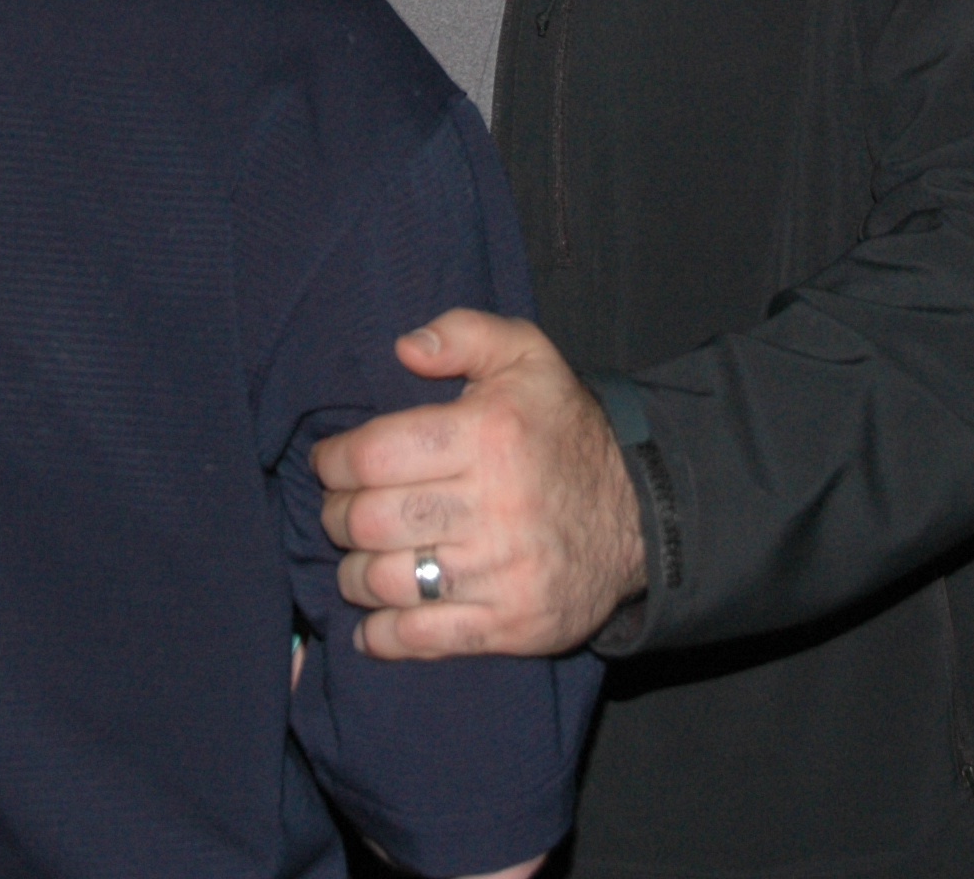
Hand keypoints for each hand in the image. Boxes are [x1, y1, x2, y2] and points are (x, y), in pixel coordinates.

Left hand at [313, 309, 644, 659]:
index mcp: (489, 433)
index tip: (329, 464)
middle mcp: (495, 504)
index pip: (374, 455)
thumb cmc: (564, 431)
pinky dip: (382, 636)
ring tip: (359, 560)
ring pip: (386, 582)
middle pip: (370, 521)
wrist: (643, 514)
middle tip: (340, 511)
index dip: (334, 462)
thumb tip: (405, 348)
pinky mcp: (512, 623)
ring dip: (354, 574)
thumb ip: (464, 333)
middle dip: (336, 517)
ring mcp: (503, 571)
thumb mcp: (528, 357)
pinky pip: (422, 639)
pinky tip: (372, 623)